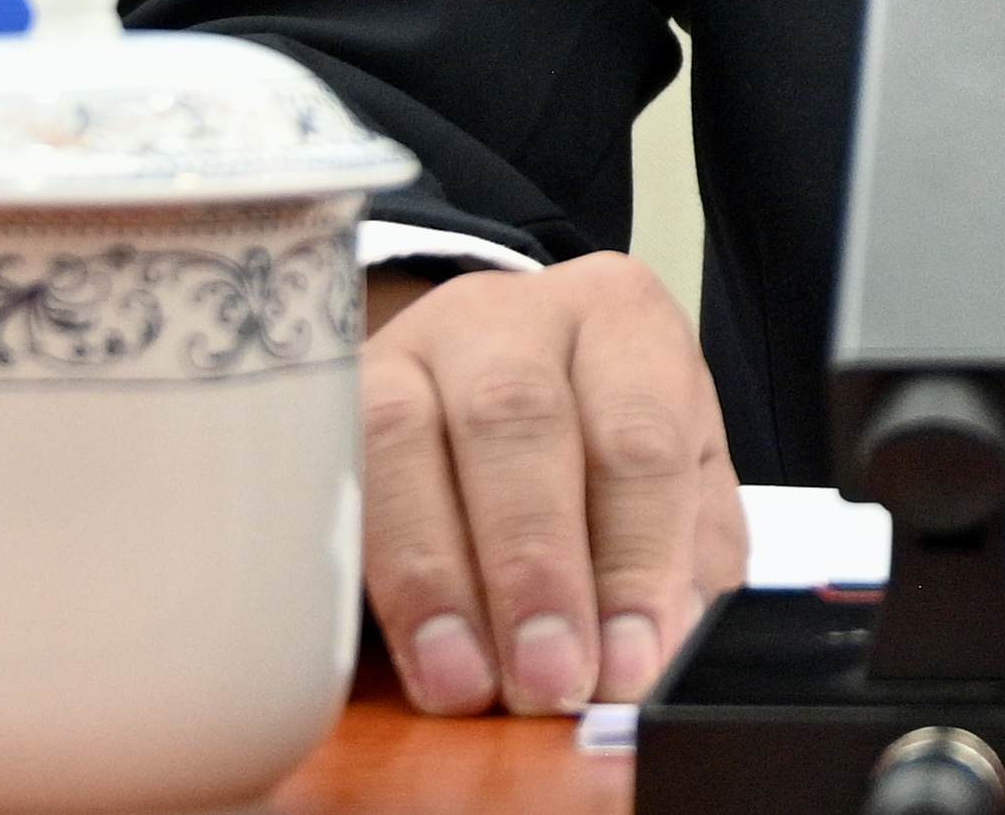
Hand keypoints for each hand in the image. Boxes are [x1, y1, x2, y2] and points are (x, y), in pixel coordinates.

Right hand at [359, 253, 744, 715]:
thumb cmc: (595, 448)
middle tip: (545, 681)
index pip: (638, 436)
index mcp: (621, 320)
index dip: (636, 561)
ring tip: (461, 686)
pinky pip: (325, 469)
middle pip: (517, 419)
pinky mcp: (328, 395)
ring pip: (403, 435)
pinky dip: (355, 564)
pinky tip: (369, 642)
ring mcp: (407, 346)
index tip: (628, 666)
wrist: (485, 388)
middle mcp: (511, 316)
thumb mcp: (670, 489)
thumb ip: (679, 564)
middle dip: (533, 566)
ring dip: (433, 578)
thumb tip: (653, 660)